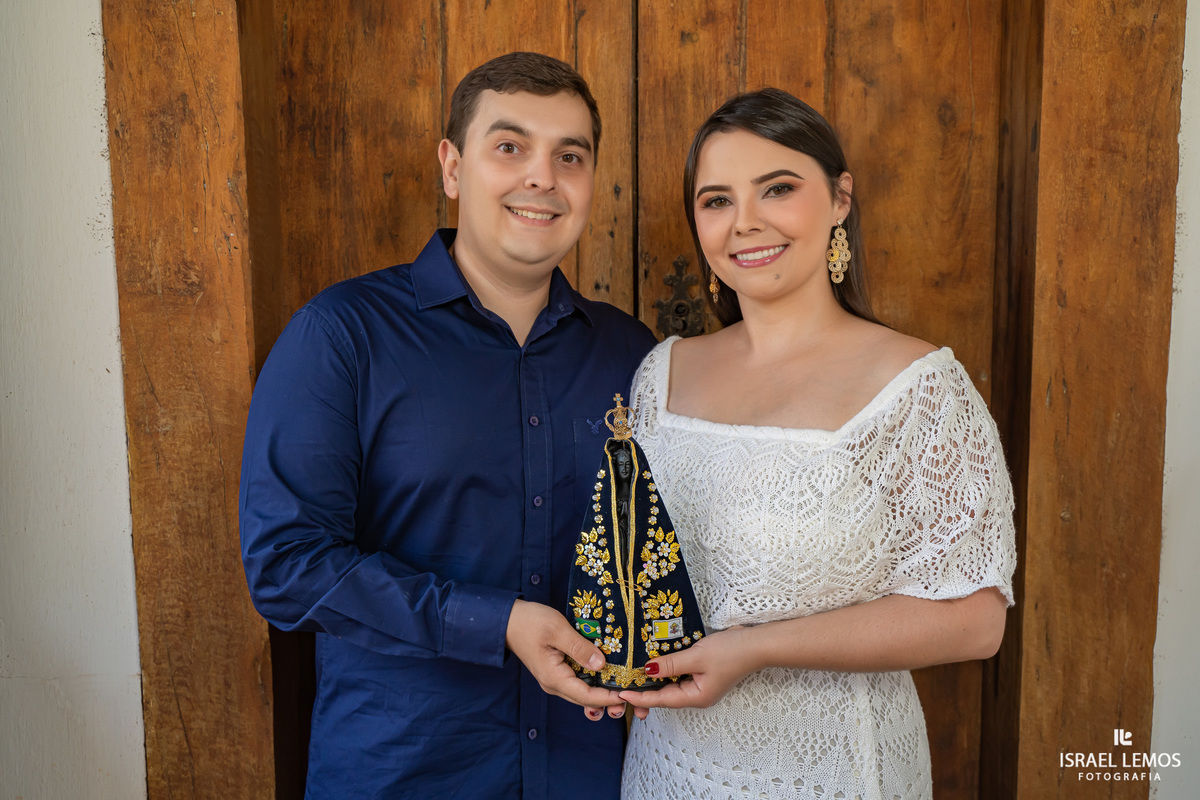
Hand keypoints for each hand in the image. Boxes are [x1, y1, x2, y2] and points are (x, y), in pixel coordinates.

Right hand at [505, 599, 623, 710]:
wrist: (508, 620)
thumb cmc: (530, 622)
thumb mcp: (557, 630)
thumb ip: (579, 647)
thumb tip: (601, 664)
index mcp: (554, 678)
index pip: (587, 696)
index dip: (609, 697)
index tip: (629, 693)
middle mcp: (555, 685)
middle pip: (587, 700)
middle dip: (610, 700)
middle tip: (633, 693)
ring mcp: (555, 680)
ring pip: (584, 693)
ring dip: (603, 693)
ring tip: (624, 687)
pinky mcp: (557, 672)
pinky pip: (579, 682)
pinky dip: (594, 682)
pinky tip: (607, 674)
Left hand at [619, 627, 755, 717]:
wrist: (756, 644)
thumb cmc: (730, 652)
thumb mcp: (696, 657)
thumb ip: (671, 664)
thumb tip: (647, 670)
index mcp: (696, 697)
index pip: (661, 700)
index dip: (640, 696)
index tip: (620, 693)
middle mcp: (697, 695)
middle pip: (665, 695)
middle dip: (644, 690)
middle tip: (622, 683)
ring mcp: (701, 685)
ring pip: (672, 685)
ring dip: (655, 679)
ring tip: (633, 674)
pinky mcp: (704, 674)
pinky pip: (680, 676)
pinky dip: (667, 671)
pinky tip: (656, 663)